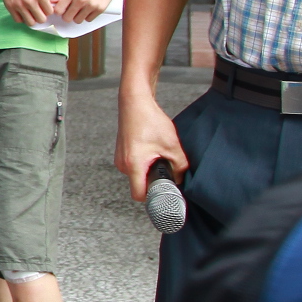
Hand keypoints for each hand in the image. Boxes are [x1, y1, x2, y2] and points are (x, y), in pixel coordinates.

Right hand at [0, 0, 56, 26]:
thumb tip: (54, 0)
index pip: (50, 11)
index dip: (49, 10)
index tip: (46, 7)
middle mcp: (30, 1)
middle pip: (41, 19)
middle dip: (42, 16)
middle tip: (39, 10)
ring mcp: (19, 5)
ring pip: (30, 22)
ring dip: (32, 18)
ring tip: (30, 12)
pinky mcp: (9, 6)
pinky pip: (18, 20)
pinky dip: (21, 17)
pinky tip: (22, 11)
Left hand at [53, 0, 127, 23]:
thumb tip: (59, 3)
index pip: (58, 10)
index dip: (58, 10)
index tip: (61, 9)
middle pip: (67, 18)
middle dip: (67, 14)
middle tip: (70, 10)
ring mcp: (91, 5)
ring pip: (78, 20)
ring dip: (77, 16)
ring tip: (80, 8)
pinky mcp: (100, 9)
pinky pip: (89, 19)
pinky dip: (88, 15)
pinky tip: (89, 7)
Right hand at [116, 88, 188, 202]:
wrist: (135, 103)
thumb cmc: (149, 120)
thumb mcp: (172, 145)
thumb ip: (180, 165)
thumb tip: (181, 177)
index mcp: (134, 165)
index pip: (139, 195)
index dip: (152, 198)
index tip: (163, 195)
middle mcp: (123, 164)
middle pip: (139, 184)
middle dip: (153, 180)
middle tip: (165, 168)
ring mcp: (120, 158)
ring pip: (137, 174)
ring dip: (148, 170)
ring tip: (157, 154)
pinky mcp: (122, 153)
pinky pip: (134, 165)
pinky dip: (143, 162)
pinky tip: (151, 149)